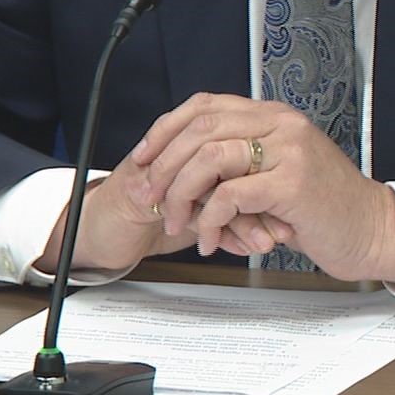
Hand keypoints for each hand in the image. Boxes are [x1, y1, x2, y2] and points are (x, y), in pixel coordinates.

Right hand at [31, 149, 280, 273]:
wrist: (101, 231)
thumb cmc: (152, 216)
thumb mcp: (201, 209)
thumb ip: (233, 206)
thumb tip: (277, 223)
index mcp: (197, 147)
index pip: (243, 155)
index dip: (269, 183)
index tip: (294, 212)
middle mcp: (182, 152)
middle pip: (232, 165)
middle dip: (262, 201)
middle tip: (285, 228)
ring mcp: (162, 167)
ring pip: (212, 185)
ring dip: (241, 217)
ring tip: (264, 241)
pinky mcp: (142, 191)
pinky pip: (185, 206)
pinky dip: (211, 229)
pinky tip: (229, 247)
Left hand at [129, 93, 394, 282]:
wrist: (371, 230)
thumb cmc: (323, 208)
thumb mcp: (279, 172)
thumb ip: (241, 160)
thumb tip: (182, 166)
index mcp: (273, 116)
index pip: (205, 104)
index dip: (165, 128)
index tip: (143, 156)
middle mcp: (280, 124)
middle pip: (200, 127)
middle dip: (163, 163)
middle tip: (149, 194)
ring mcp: (288, 150)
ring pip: (209, 158)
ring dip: (181, 193)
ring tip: (175, 221)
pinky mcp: (292, 184)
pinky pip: (229, 196)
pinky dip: (209, 220)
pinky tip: (208, 239)